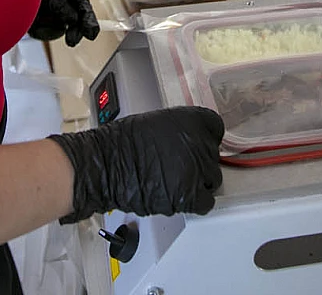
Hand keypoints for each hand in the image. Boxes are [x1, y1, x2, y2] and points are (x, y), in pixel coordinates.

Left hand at [29, 0, 99, 46]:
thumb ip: (62, 6)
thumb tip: (73, 19)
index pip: (83, 5)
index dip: (88, 19)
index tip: (92, 33)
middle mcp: (60, 1)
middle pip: (74, 20)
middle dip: (73, 30)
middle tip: (72, 41)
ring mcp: (48, 12)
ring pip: (59, 28)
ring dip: (50, 28)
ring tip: (37, 19)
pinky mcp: (37, 22)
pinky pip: (44, 32)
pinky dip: (38, 30)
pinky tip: (30, 23)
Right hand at [49, 106, 224, 222]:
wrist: (106, 165)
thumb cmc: (121, 143)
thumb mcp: (157, 122)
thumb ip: (180, 131)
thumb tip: (187, 142)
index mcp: (192, 119)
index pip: (215, 128)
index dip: (204, 139)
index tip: (198, 145)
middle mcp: (199, 142)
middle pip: (213, 156)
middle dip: (199, 162)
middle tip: (180, 166)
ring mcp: (197, 169)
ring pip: (212, 179)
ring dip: (199, 182)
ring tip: (178, 182)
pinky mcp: (190, 195)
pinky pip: (206, 202)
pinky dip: (196, 202)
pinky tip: (182, 197)